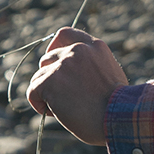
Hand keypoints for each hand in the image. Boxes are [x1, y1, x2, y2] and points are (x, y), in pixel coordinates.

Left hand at [26, 26, 126, 146]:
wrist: (120, 119)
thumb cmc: (119, 107)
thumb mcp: (110, 74)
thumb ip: (91, 66)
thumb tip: (72, 76)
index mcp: (95, 46)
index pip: (65, 34)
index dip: (54, 48)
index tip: (54, 63)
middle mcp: (78, 50)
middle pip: (47, 58)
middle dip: (51, 77)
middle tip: (64, 97)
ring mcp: (63, 65)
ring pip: (39, 77)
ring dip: (47, 94)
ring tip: (64, 109)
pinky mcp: (50, 81)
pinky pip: (33, 91)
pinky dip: (39, 104)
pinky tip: (55, 114)